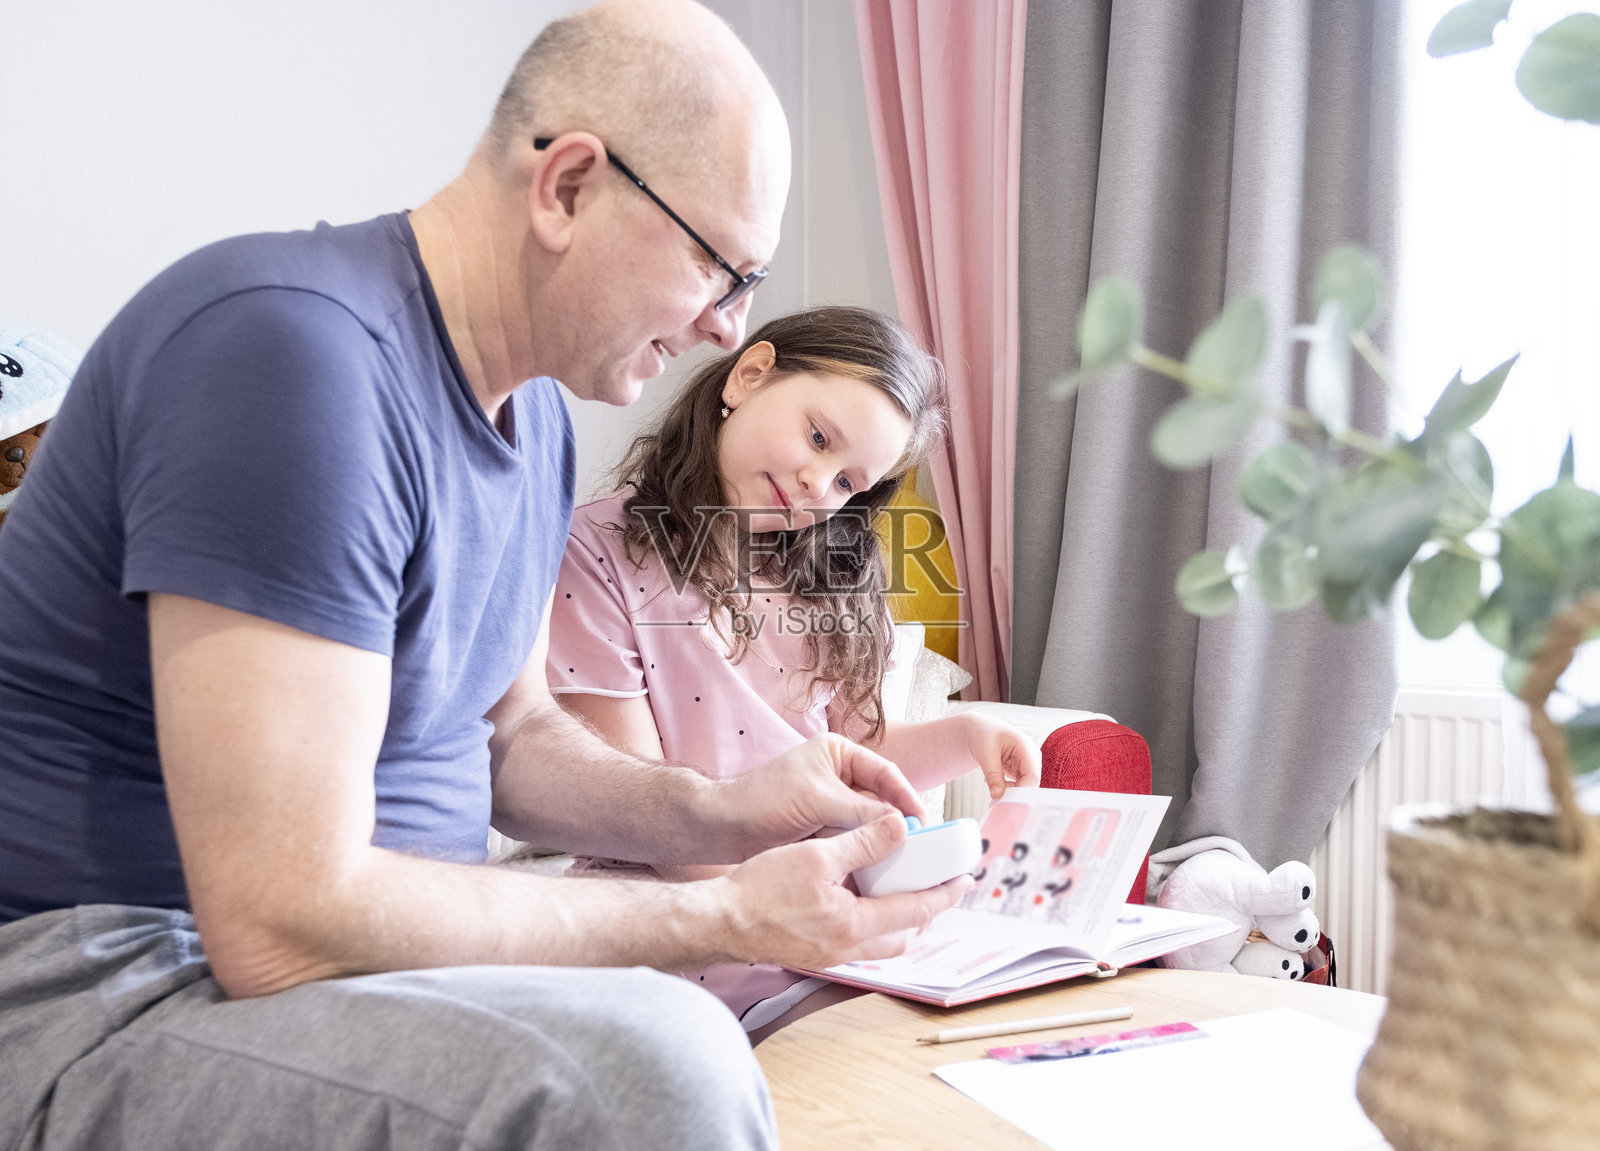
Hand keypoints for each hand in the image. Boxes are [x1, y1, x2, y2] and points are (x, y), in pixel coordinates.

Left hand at [713, 732, 927, 859]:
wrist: (723, 827)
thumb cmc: (764, 800)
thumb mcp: (820, 801)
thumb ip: (862, 813)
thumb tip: (902, 827)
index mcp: (839, 753)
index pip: (886, 773)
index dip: (907, 798)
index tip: (923, 825)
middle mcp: (839, 775)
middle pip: (881, 799)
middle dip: (896, 823)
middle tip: (919, 849)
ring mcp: (831, 803)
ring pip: (868, 823)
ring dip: (879, 841)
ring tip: (900, 862)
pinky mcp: (823, 828)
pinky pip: (852, 839)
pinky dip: (861, 851)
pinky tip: (875, 868)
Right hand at [719, 813, 973, 969]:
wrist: (719, 920)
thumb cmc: (761, 889)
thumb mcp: (817, 855)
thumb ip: (863, 842)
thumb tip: (900, 827)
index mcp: (855, 924)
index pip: (915, 910)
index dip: (944, 894)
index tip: (965, 881)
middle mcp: (847, 948)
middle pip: (904, 937)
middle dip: (926, 914)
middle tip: (939, 890)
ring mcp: (829, 956)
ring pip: (881, 946)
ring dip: (899, 923)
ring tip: (903, 894)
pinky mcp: (813, 954)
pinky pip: (858, 945)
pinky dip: (872, 926)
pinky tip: (860, 903)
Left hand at [958, 713, 1041, 799]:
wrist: (980, 730)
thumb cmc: (983, 735)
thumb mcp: (985, 753)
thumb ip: (992, 774)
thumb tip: (997, 795)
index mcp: (1026, 748)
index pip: (1032, 776)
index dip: (1022, 791)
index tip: (1005, 801)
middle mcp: (1031, 757)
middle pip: (1030, 784)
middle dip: (1014, 793)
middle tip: (995, 796)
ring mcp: (1028, 765)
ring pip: (1024, 788)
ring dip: (1008, 791)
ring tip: (990, 782)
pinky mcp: (1021, 771)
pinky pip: (1017, 787)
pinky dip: (1005, 788)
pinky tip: (993, 780)